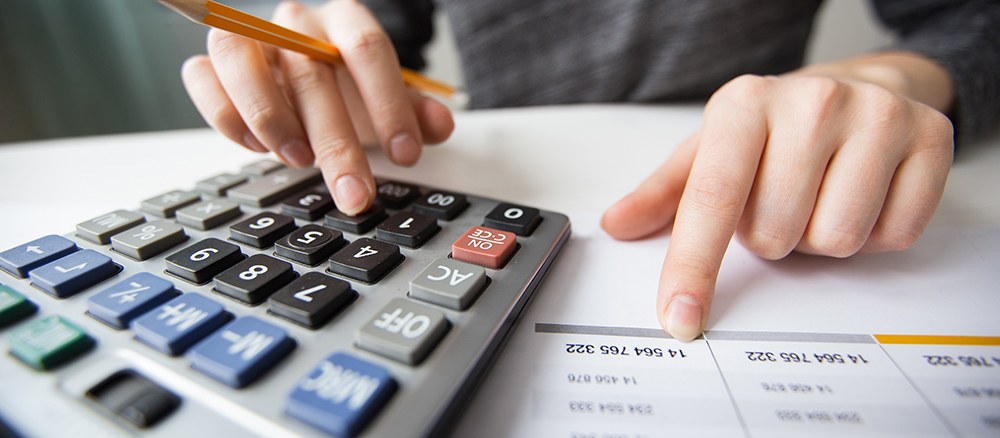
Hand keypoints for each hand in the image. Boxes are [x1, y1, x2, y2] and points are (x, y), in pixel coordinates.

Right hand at [180, 0, 453, 214]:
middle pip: (311, 72)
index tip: (406, 155)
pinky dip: (225, 115)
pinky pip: (201, 77)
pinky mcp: (213, 63)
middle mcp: (295, 23)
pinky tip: (257, 149)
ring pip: (239, 58)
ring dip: (269, 117)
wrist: (308, 82)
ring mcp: (250, 39)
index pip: (367, 48)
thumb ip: (416, 113)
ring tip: (300, 162)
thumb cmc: (349, 91)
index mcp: (345, 21)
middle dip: (337, 143)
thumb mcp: (387, 103)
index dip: (388, 103)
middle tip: (355, 193)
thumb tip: (439, 125)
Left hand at [602, 58, 953, 340]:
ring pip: (834, 241)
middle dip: (772, 236)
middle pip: (775, 235)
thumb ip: (663, 194)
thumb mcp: (711, 150)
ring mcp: (877, 116)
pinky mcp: (930, 139)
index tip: (680, 316)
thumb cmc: (774, 129)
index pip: (711, 200)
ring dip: (820, 238)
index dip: (693, 266)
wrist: (860, 85)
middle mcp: (811, 102)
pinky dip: (873, 234)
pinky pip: (893, 235)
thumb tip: (617, 226)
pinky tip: (863, 195)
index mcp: (744, 105)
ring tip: (818, 196)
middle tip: (781, 199)